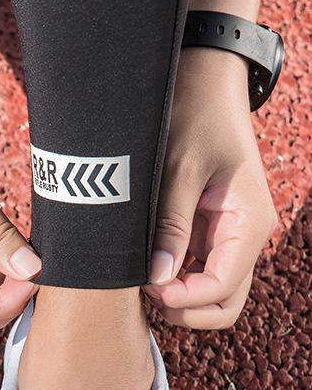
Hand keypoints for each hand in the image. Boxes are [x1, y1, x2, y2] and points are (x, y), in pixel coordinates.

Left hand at [144, 47, 277, 327]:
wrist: (202, 80)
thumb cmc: (194, 114)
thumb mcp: (178, 169)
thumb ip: (170, 225)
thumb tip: (158, 280)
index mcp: (249, 222)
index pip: (223, 288)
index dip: (185, 299)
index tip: (148, 288)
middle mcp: (245, 235)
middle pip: (225, 303)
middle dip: (186, 310)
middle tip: (144, 293)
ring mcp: (229, 236)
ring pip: (212, 293)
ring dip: (179, 299)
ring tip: (141, 281)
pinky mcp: (209, 231)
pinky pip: (197, 271)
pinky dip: (173, 280)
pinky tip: (144, 268)